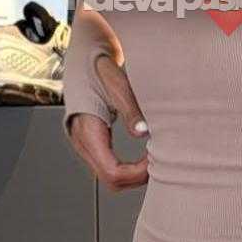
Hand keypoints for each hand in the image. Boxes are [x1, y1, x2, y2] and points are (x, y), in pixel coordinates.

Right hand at [65, 55, 148, 191]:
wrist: (85, 60)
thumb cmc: (100, 68)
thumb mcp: (117, 84)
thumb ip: (130, 108)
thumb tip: (143, 133)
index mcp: (88, 131)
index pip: (112, 171)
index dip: (136, 173)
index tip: (154, 158)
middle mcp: (83, 143)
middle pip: (111, 180)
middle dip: (137, 177)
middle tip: (158, 161)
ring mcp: (86, 146)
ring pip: (110, 178)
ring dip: (133, 175)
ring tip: (153, 158)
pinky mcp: (93, 144)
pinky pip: (110, 167)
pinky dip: (128, 168)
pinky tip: (144, 155)